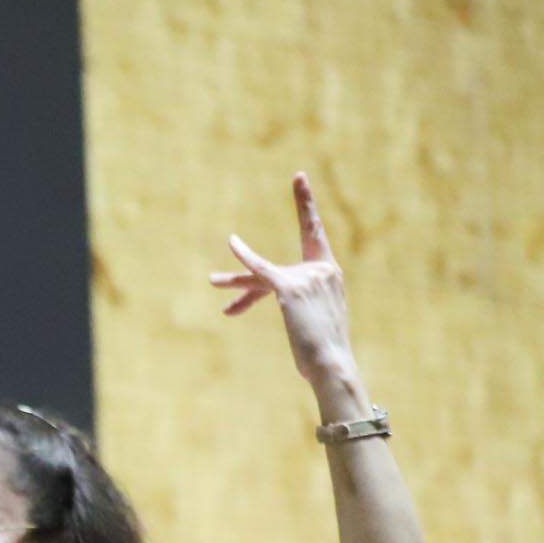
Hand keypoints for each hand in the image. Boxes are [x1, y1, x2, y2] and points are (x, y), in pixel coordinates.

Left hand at [210, 172, 365, 417]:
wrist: (331, 364)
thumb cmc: (323, 351)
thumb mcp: (313, 321)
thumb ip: (301, 303)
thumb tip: (291, 305)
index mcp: (331, 273)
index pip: (314, 234)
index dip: (305, 205)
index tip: (299, 178)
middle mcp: (322, 270)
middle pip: (276, 266)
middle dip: (254, 264)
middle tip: (275, 192)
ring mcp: (307, 276)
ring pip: (261, 275)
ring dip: (236, 284)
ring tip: (212, 281)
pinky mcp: (289, 287)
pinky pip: (260, 269)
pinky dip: (245, 256)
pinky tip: (232, 242)